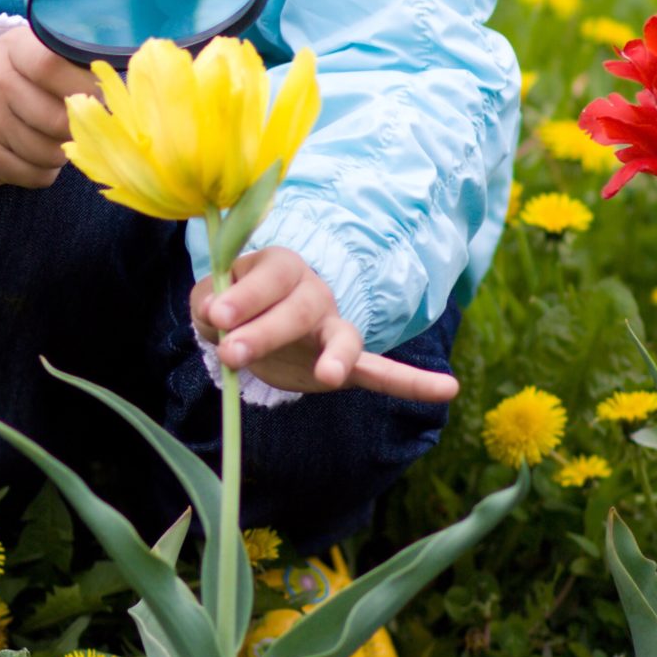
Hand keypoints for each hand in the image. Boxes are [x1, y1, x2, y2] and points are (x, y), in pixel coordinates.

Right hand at [0, 25, 99, 187]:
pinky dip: (44, 171)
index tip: (96, 96)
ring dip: (62, 152)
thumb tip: (115, 90)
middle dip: (78, 128)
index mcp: (12, 49)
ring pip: (51, 154)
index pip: (53, 66)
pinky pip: (34, 176)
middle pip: (59, 120)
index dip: (84, 86)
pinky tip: (30, 153)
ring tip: (50, 137)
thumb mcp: (29, 50)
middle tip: (75, 123)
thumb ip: (68, 62)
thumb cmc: (7, 72)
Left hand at [190, 247, 459, 404]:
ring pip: (343, 335)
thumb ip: (209, 299)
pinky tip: (447, 390)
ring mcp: (332, 326)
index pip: (267, 275)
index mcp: (278, 266)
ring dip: (337, 354)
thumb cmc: (231, 303)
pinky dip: (411, 382)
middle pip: (299, 306)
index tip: (216, 315)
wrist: (256, 319)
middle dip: (266, 329)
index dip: (243, 294)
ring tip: (331, 375)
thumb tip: (213, 312)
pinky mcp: (345, 363)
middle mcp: (312, 291)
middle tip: (232, 352)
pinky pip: (380, 372)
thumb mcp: (211, 298)